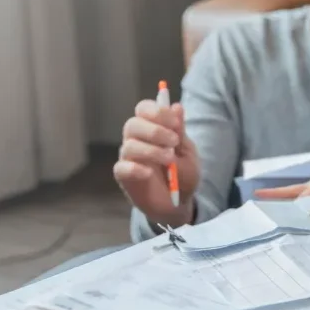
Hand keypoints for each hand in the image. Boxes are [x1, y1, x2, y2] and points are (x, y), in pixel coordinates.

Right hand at [113, 99, 200, 226]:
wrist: (180, 203)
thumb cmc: (183, 174)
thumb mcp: (187, 152)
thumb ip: (180, 131)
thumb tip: (176, 106)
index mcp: (152, 128)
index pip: (144, 109)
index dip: (157, 112)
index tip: (175, 123)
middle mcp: (137, 139)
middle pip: (133, 124)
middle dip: (155, 130)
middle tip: (174, 142)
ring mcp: (129, 158)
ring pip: (129, 145)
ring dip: (151, 150)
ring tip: (170, 159)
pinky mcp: (125, 177)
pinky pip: (121, 167)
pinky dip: (135, 168)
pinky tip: (149, 173)